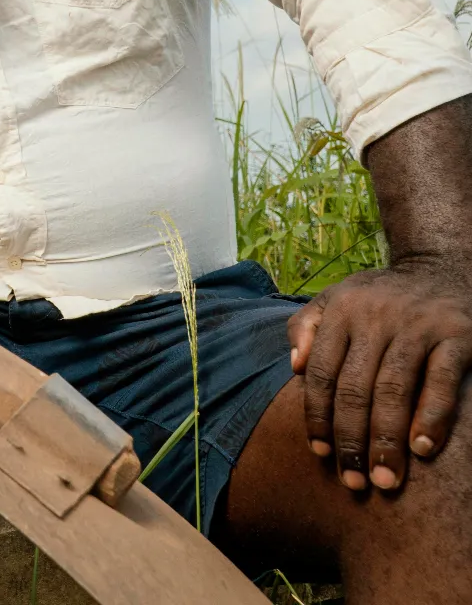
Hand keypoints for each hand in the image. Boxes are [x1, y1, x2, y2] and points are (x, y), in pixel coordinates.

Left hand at [287, 266, 471, 491]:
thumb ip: (306, 327)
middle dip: (351, 440)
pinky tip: (423, 450)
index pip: (322, 372)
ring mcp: (416, 326)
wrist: (439, 268)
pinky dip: (432, 417)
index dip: (317, 416)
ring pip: (395, 389)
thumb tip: (295, 367)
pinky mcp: (456, 336)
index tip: (318, 454)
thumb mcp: (334, 299)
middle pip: (355, 388)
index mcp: (341, 311)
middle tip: (354, 482)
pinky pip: (441, 381)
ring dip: (387, 439)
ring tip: (385, 480)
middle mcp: (375, 317)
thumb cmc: (377, 298)